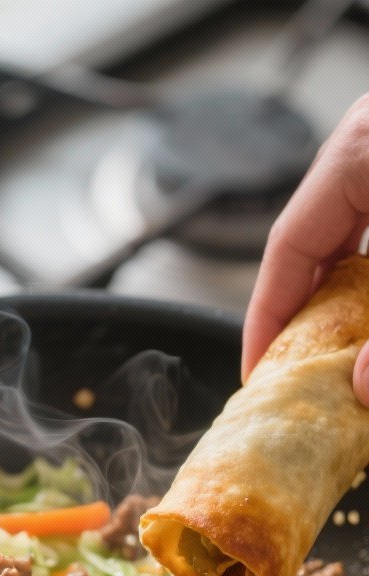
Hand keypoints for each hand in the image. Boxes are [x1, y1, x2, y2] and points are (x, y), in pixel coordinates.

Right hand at [242, 93, 368, 404]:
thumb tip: (362, 386)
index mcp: (358, 151)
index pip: (287, 247)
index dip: (266, 319)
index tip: (256, 374)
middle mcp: (367, 149)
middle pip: (312, 248)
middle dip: (301, 319)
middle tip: (288, 378)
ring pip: (346, 243)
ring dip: (337, 304)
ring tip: (325, 358)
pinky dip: (365, 283)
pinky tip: (365, 322)